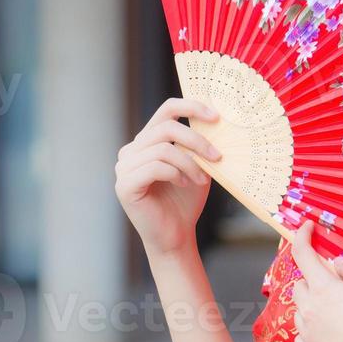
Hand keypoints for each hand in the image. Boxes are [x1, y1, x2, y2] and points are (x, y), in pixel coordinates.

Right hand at [115, 97, 221, 256]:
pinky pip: (154, 167)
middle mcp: (131, 150)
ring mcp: (124, 167)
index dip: (191, 106)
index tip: (216, 117)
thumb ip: (199, 144)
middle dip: (197, 141)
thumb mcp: (198, 165)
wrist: (176, 235)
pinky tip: (184, 185)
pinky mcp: (124, 185)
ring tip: (201, 179)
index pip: (166, 110)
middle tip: (218, 157)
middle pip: (166, 128)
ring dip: (190, 164)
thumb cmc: (186, 200)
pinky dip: (176, 174)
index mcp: (148, 141)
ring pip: (163, 149)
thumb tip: (217, 121)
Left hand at [288, 220, 342, 341]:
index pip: (303, 255)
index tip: (306, 227)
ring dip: (312, 306)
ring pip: (300, 311)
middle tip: (336, 286)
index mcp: (323, 289)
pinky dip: (313, 330)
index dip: (302, 237)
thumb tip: (336, 264)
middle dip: (312, 280)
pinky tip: (332, 334)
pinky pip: (303, 336)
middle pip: (299, 285)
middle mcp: (308, 310)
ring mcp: (307, 334)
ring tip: (338, 314)